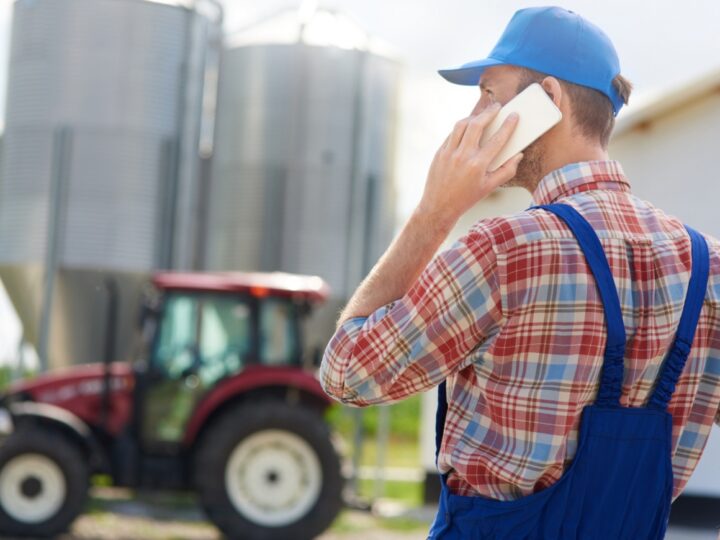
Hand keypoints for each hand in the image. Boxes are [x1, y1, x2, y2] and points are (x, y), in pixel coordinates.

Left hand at [417, 103, 522, 225]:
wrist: (439, 206)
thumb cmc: (467, 198)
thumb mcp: (490, 187)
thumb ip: (507, 170)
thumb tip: (518, 154)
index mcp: (478, 165)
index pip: (497, 139)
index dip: (508, 125)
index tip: (514, 116)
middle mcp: (463, 156)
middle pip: (477, 125)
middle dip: (489, 112)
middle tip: (497, 107)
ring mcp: (449, 153)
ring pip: (461, 125)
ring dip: (473, 116)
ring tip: (482, 115)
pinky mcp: (439, 153)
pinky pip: (451, 134)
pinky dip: (461, 128)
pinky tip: (467, 127)